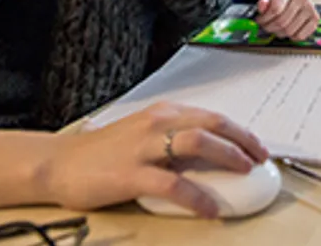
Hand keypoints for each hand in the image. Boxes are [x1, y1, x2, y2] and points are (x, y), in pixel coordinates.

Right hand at [39, 102, 268, 216]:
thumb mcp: (143, 135)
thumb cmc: (103, 153)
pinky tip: (211, 208)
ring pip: (196, 142)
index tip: (257, 146)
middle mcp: (156, 122)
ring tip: (244, 172)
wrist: (60, 164)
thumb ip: (172, 139)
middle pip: (210, 123)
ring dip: (226, 156)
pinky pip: (173, 184)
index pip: (210, 116)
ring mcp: (144, 146)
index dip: (239, 131)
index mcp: (162, 113)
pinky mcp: (131, 174)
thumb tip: (211, 155)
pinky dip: (197, 195)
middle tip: (261, 158)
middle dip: (241, 139)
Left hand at [256, 0, 319, 40]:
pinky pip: (301, 36)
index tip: (259, 20)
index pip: (275, 8)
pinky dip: (291, 37)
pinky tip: (287, 30)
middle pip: (281, 22)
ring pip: (290, 31)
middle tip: (265, 26)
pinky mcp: (316, 18)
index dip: (264, 18)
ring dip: (279, 33)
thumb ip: (264, 2)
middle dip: (269, 27)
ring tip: (275, 27)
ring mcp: (310, 8)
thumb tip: (261, 5)